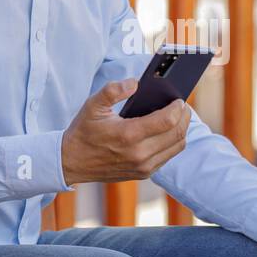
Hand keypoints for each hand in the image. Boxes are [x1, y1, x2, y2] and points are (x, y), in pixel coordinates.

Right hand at [60, 79, 191, 185]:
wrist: (72, 162)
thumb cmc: (84, 131)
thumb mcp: (93, 105)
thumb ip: (113, 90)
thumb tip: (136, 83)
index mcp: (128, 135)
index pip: (168, 120)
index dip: (178, 107)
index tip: (179, 98)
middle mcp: (139, 154)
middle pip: (177, 133)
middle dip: (184, 116)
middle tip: (182, 105)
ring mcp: (143, 167)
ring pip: (177, 146)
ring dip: (182, 130)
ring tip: (179, 116)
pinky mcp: (144, 173)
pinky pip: (168, 156)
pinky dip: (173, 142)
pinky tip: (168, 130)